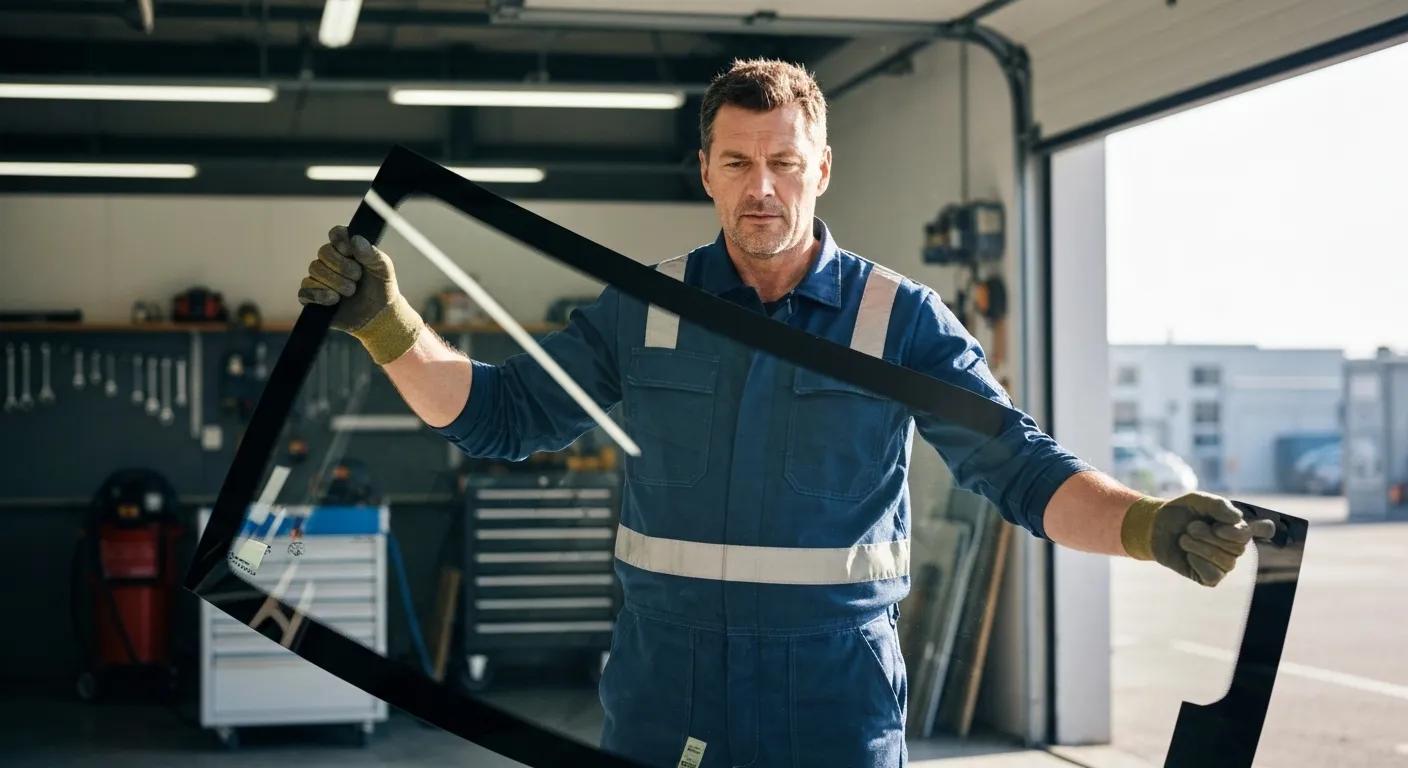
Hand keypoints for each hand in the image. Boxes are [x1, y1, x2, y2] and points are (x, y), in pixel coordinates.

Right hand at [298, 226, 422, 364]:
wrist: (379, 315)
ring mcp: (319, 279)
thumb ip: (372, 253)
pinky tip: (333, 299)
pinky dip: (319, 295)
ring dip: (335, 281)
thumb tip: (355, 239)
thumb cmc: (381, 288)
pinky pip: (304, 292)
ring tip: (351, 291)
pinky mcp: (313, 298)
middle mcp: (330, 261)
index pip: (336, 234)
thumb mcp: (383, 269)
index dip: (340, 240)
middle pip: (323, 252)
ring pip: (314, 270)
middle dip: (342, 266)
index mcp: (348, 249)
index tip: (350, 251)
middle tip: (357, 277)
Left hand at [1120, 492, 1275, 586]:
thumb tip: (1238, 519)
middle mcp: (1235, 546)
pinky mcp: (1209, 577)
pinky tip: (1188, 555)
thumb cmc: (1181, 512)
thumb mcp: (1199, 500)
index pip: (1264, 530)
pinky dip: (1198, 563)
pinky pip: (1213, 576)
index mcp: (1237, 527)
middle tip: (1191, 527)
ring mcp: (1223, 563)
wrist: (1155, 526)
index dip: (1262, 529)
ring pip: (1226, 562)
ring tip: (1184, 538)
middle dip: (1210, 535)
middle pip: (1238, 546)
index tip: (1246, 524)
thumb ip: (1219, 506)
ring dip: (1200, 547)